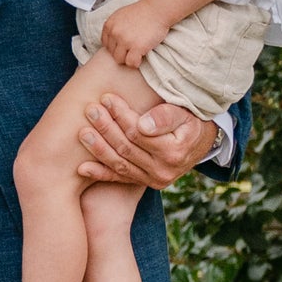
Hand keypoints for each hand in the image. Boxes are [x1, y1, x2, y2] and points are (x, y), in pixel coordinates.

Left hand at [77, 91, 218, 192]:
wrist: (199, 143)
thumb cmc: (189, 121)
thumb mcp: (185, 114)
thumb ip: (166, 117)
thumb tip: (143, 125)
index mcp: (173, 152)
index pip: (139, 132)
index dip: (122, 115)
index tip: (107, 98)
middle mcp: (162, 170)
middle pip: (126, 148)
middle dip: (106, 128)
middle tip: (90, 110)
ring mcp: (153, 180)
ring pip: (120, 164)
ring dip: (98, 148)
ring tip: (82, 132)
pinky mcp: (144, 183)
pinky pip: (119, 178)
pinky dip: (100, 173)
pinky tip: (82, 167)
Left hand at [98, 7, 156, 69]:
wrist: (157, 10)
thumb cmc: (142, 12)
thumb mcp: (121, 15)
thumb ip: (114, 27)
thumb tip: (111, 40)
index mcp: (109, 25)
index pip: (106, 44)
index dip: (116, 46)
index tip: (124, 44)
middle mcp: (114, 33)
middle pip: (112, 53)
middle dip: (122, 52)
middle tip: (132, 48)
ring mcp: (125, 40)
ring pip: (120, 60)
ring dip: (128, 58)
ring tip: (137, 52)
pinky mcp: (137, 47)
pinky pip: (131, 63)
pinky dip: (136, 63)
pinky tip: (141, 56)